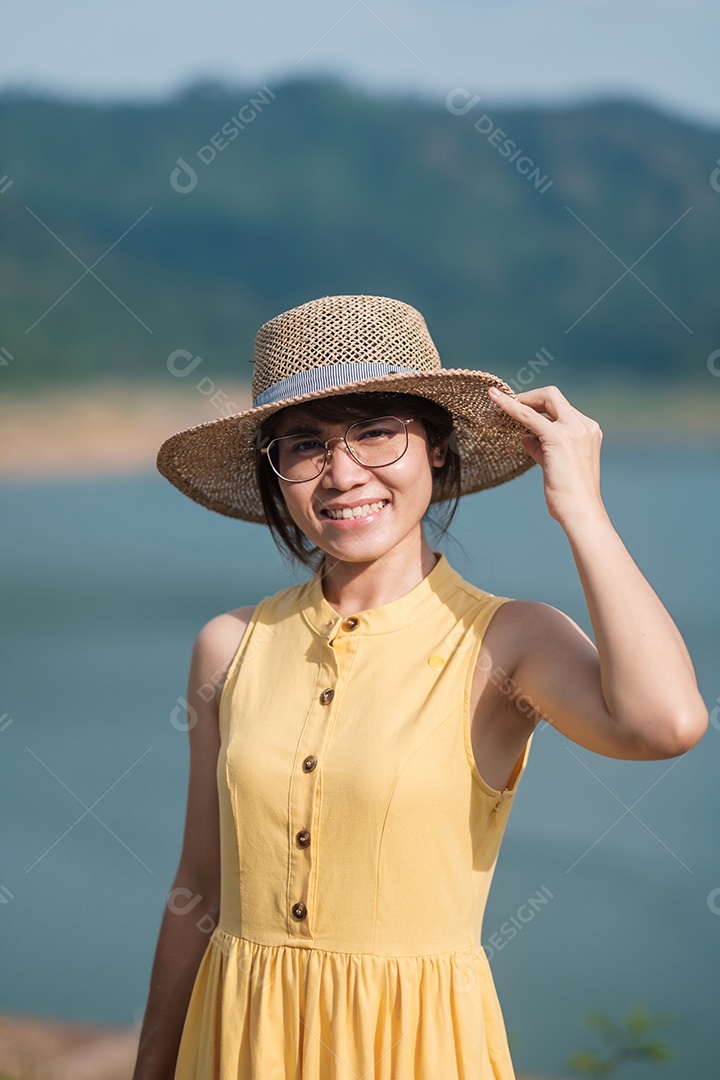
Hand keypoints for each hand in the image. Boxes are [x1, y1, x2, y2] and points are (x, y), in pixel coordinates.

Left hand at [488, 384, 603, 525]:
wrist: (580, 511)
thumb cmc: (569, 496)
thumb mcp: (554, 465)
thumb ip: (541, 448)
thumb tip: (524, 437)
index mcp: (588, 430)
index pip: (560, 408)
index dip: (538, 407)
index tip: (519, 410)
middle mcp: (584, 425)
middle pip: (553, 396)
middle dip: (529, 398)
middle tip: (508, 405)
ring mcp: (574, 429)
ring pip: (544, 399)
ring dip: (520, 401)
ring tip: (497, 405)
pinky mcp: (558, 437)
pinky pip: (528, 415)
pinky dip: (510, 406)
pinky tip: (495, 400)